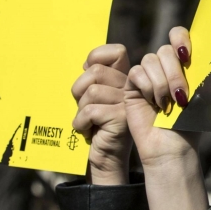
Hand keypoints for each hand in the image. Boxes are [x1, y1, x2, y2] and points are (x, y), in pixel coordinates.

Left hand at [71, 44, 131, 185]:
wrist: (104, 157)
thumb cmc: (96, 126)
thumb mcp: (93, 98)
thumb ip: (94, 79)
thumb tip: (87, 64)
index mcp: (125, 79)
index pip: (116, 52)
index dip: (97, 57)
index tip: (88, 74)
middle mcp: (130, 88)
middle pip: (96, 71)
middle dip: (80, 90)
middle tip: (85, 108)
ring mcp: (128, 102)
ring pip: (92, 92)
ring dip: (81, 110)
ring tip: (89, 121)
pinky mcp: (121, 118)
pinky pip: (90, 111)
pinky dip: (80, 123)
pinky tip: (88, 131)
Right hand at [124, 26, 206, 209]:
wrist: (173, 145)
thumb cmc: (191, 122)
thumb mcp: (205, 95)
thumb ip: (208, 74)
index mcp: (184, 63)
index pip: (178, 35)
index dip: (180, 38)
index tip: (187, 55)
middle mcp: (165, 65)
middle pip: (165, 50)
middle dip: (175, 73)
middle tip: (182, 96)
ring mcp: (148, 74)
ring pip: (150, 60)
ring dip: (162, 84)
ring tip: (168, 105)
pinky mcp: (133, 85)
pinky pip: (137, 73)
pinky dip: (148, 88)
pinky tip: (154, 104)